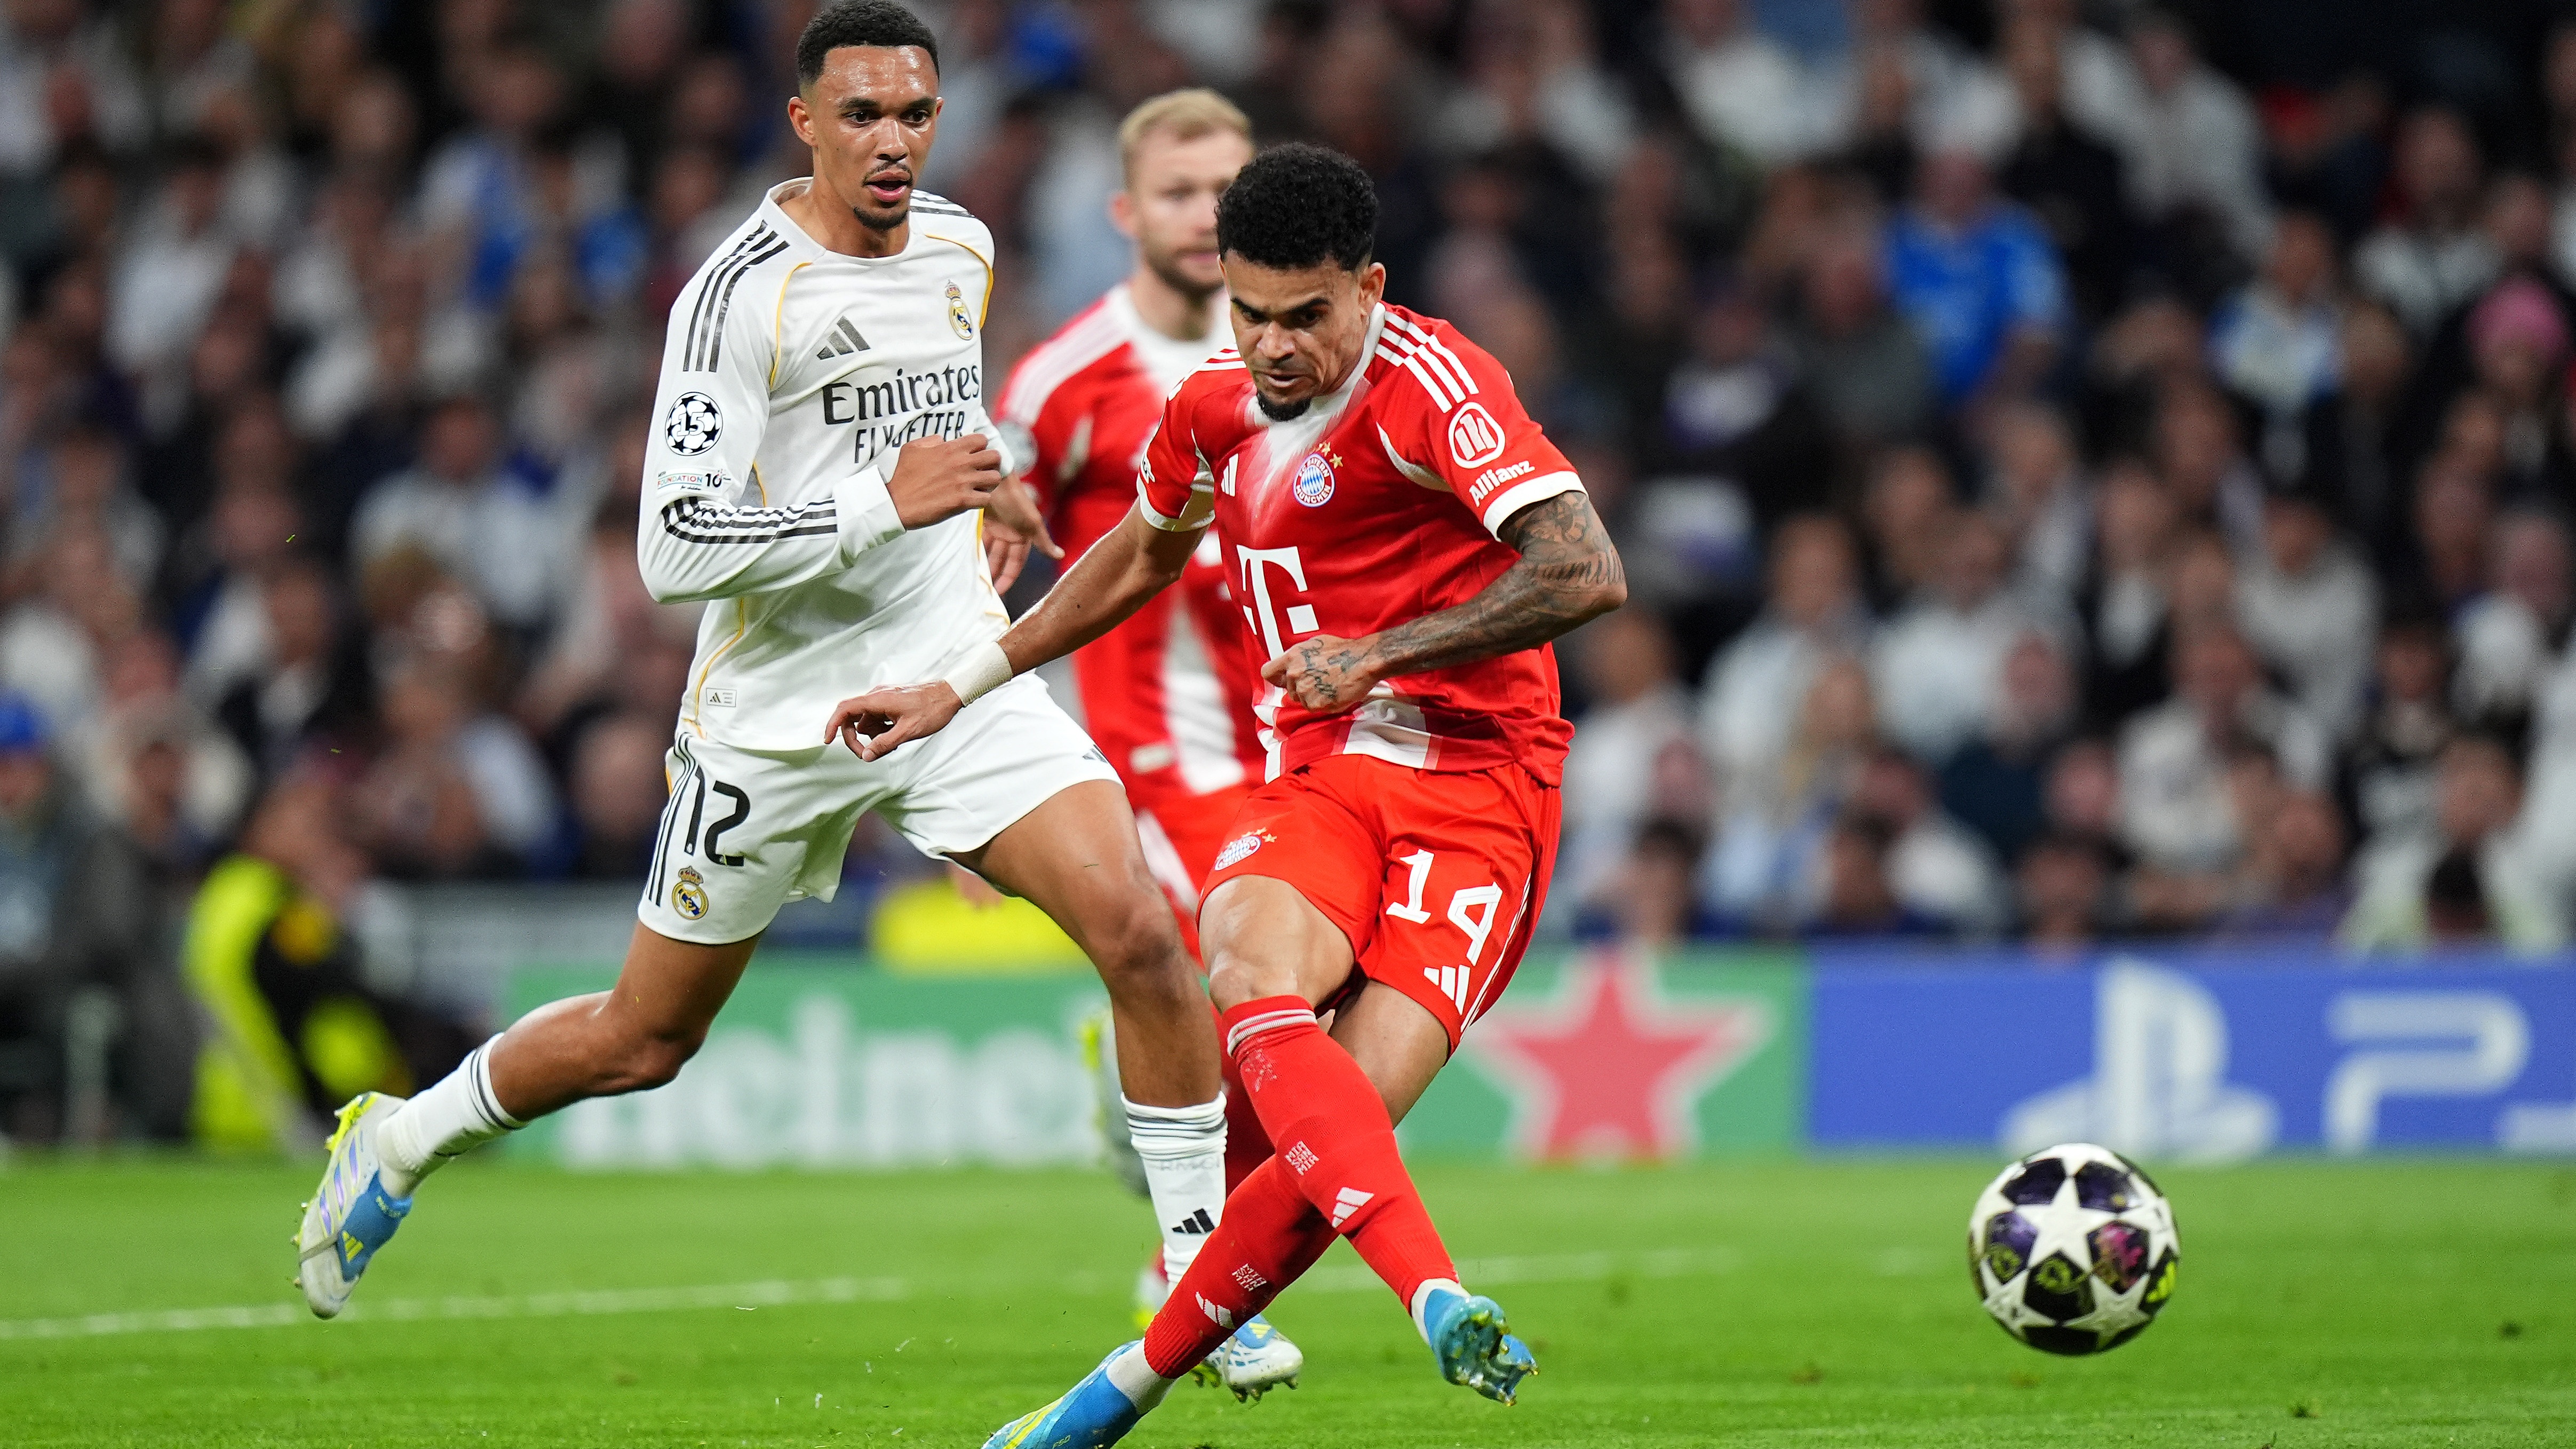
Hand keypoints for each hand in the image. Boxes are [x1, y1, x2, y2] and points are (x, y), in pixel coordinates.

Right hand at [823, 682, 963, 760]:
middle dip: (856, 738)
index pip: (845, 709)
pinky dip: (882, 730)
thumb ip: (885, 744)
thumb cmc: (932, 710)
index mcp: (877, 700)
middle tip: (868, 755)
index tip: (827, 741)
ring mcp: (884, 699)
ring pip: (867, 721)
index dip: (833, 725)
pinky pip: (877, 718)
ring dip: (874, 735)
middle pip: (852, 718)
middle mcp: (877, 696)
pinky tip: (898, 735)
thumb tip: (866, 756)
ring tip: (895, 741)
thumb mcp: (908, 731)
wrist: (951, 694)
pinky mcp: (891, 703)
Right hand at [885, 433, 1003, 529]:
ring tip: (980, 487)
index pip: (982, 440)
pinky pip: (987, 499)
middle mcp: (960, 463)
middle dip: (991, 464)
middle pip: (995, 457)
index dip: (981, 447)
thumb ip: (930, 441)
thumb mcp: (912, 448)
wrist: (897, 502)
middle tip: (982, 471)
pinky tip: (972, 500)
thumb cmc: (902, 476)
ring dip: (989, 483)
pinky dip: (982, 500)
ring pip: (995, 478)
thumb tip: (942, 440)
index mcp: (950, 448)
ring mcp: (963, 482)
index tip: (974, 455)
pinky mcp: (963, 501)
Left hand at [981, 476, 1061, 593]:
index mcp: (1025, 535)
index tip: (999, 592)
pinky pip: (982, 539)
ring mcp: (999, 526)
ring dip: (986, 562)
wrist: (995, 477)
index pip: (1017, 562)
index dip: (1009, 577)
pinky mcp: (986, 519)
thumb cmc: (1015, 499)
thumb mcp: (1031, 522)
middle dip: (996, 573)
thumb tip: (1060, 556)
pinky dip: (978, 548)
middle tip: (985, 589)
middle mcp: (1012, 533)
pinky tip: (970, 558)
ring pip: (992, 550)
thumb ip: (1043, 541)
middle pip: (1003, 559)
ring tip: (976, 576)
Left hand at [1261, 632, 1384, 714]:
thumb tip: (1290, 666)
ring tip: (1330, 686)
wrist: (1363, 660)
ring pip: (1302, 701)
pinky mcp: (1316, 703)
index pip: (1268, 673)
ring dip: (1314, 697)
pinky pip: (1315, 709)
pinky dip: (1324, 704)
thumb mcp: (1314, 644)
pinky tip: (1334, 692)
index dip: (1277, 679)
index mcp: (1292, 658)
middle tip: (1320, 681)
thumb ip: (1297, 657)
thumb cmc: (1343, 650)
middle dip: (1302, 689)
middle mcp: (1294, 674)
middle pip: (1290, 691)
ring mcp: (1305, 690)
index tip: (1284, 681)